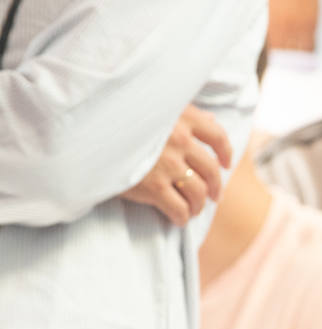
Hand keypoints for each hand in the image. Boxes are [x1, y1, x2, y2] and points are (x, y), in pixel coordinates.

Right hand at [119, 105, 231, 226]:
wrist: (84, 134)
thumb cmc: (117, 118)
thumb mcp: (153, 105)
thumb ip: (183, 113)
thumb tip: (210, 119)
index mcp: (182, 117)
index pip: (217, 136)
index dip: (225, 153)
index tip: (226, 164)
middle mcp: (179, 140)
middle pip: (211, 171)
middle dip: (215, 187)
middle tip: (214, 196)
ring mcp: (168, 164)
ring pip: (198, 193)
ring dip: (199, 205)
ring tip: (193, 209)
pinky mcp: (153, 187)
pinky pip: (179, 209)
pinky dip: (182, 217)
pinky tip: (178, 219)